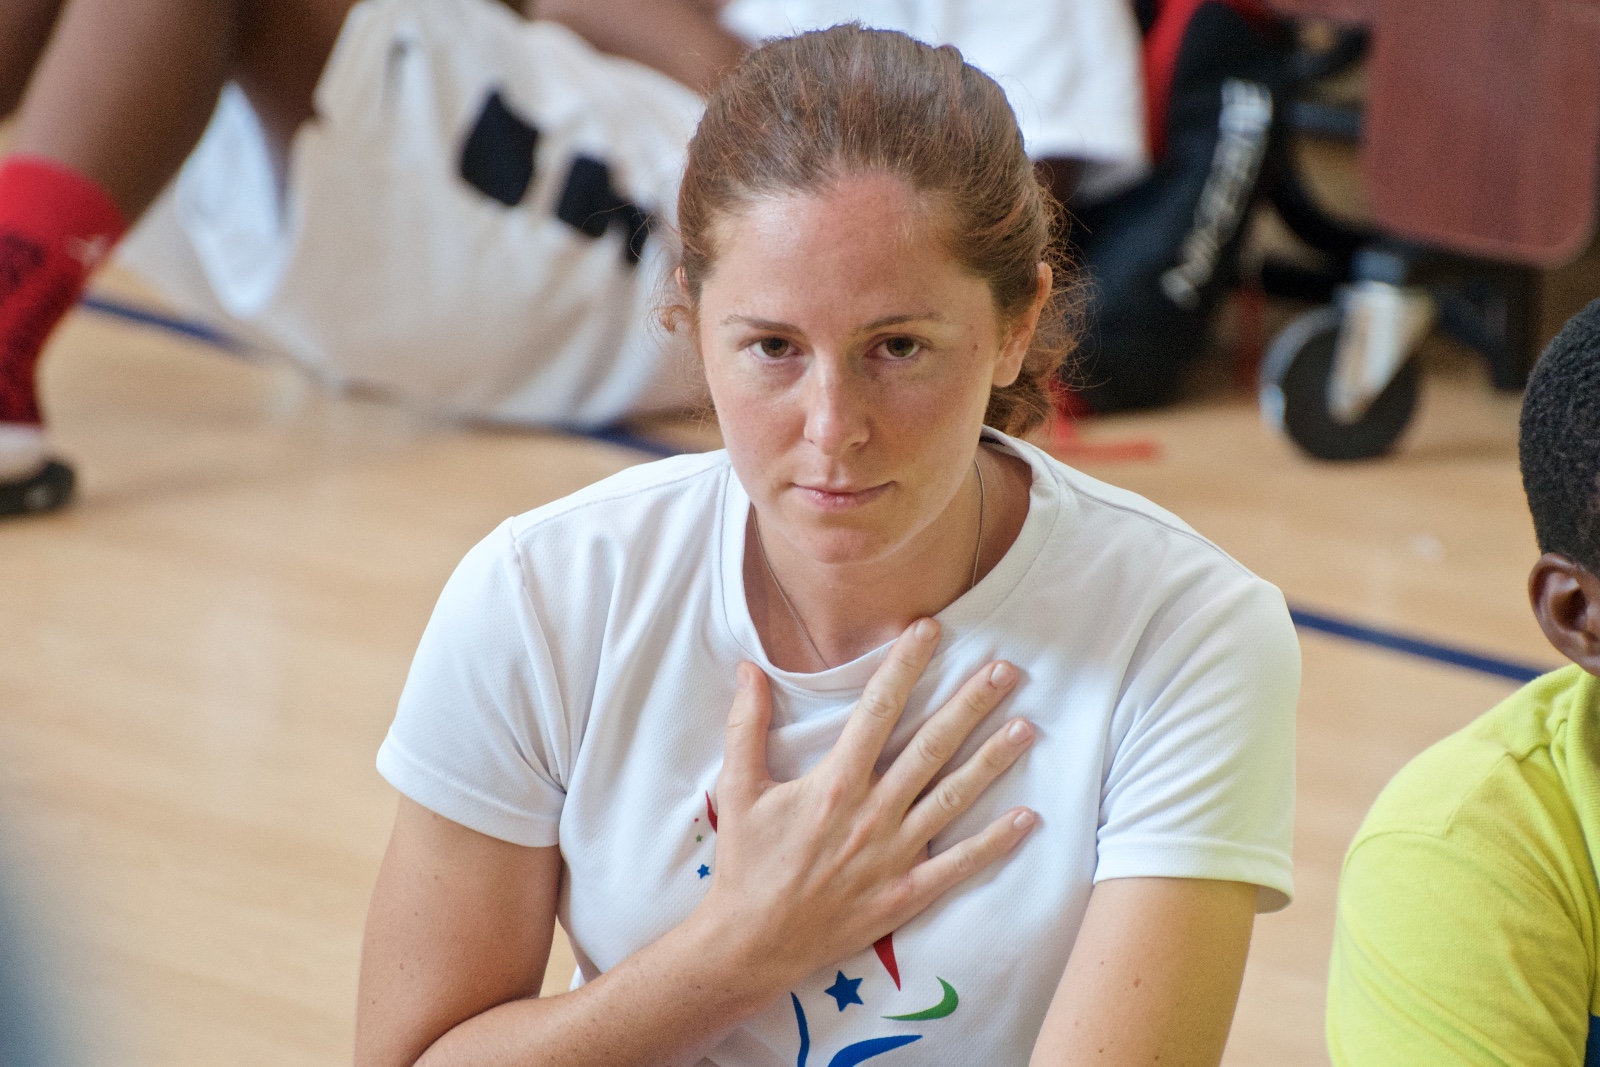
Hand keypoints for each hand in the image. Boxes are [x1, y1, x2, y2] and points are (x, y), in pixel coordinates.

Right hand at [697, 617, 1036, 993]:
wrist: (751, 943)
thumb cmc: (746, 864)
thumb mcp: (738, 790)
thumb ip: (746, 726)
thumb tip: (749, 670)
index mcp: (834, 784)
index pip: (877, 710)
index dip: (905, 666)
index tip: (929, 631)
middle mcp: (871, 813)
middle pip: (930, 747)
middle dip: (970, 704)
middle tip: (1005, 670)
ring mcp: (894, 855)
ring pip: (953, 798)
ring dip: (992, 761)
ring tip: (1026, 728)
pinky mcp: (906, 894)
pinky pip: (959, 865)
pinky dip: (995, 842)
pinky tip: (1027, 818)